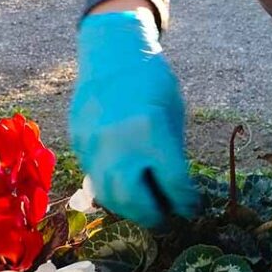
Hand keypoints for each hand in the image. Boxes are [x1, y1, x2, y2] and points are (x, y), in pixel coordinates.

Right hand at [69, 10, 198, 226]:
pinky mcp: (78, 145)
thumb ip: (172, 151)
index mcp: (153, 133)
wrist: (112, 55)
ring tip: (146, 208)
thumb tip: (175, 189)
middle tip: (167, 216)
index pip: (173, 184)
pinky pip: (95, 178)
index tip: (192, 207)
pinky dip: (112, 189)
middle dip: (155, 214)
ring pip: (110, 196)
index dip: (186, 201)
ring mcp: (94, 146)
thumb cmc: (152, 80)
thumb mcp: (174, 112)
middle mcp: (120, 144)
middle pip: (136, 200)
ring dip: (130, 208)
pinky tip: (126, 189)